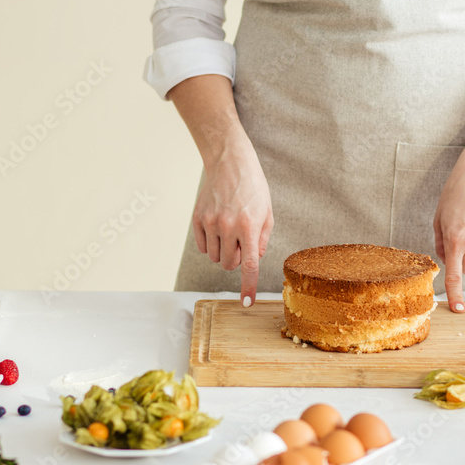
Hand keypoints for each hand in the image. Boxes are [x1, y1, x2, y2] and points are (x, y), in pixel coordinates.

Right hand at [167, 75, 274, 306]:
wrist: (229, 162)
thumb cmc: (253, 187)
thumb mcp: (267, 212)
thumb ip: (262, 240)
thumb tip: (253, 260)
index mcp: (249, 226)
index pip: (249, 265)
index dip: (248, 286)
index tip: (247, 303)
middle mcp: (228, 226)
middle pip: (229, 264)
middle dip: (235, 259)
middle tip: (240, 242)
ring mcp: (210, 223)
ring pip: (214, 257)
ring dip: (222, 252)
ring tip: (229, 231)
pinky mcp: (197, 219)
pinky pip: (201, 247)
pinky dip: (209, 244)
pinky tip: (216, 228)